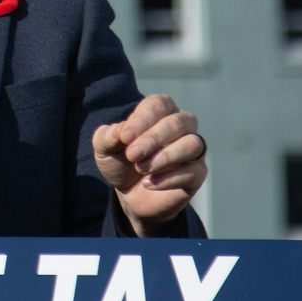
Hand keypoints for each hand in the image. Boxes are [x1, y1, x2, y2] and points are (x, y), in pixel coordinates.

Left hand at [92, 95, 206, 235]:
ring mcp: (192, 149)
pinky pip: (194, 171)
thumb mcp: (104, 149)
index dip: (142, 119)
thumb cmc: (121, 162)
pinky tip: (149, 183)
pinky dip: (170, 178)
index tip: (124, 137)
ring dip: (165, 157)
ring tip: (141, 169)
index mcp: (160, 111)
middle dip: (153, 139)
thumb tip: (120, 131)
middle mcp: (181, 125)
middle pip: (177, 123)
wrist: (130, 195)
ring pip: (192, 144)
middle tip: (132, 155)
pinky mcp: (197, 173)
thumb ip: (107, 136)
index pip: (159, 105)